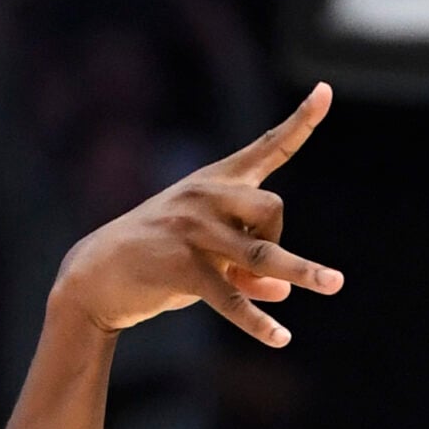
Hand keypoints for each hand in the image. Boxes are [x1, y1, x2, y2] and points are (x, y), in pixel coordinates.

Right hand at [51, 86, 340, 347]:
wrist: (94, 276)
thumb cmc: (159, 261)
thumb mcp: (209, 257)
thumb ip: (250, 269)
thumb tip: (285, 289)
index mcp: (215, 183)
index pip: (267, 147)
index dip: (300, 121)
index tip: (325, 89)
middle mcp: (205, 197)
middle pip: (273, 208)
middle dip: (280, 239)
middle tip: (258, 268)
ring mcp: (191, 229)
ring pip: (262, 251)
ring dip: (301, 271)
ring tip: (334, 284)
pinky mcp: (181, 265)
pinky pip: (230, 296)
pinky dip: (257, 320)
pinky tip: (280, 339)